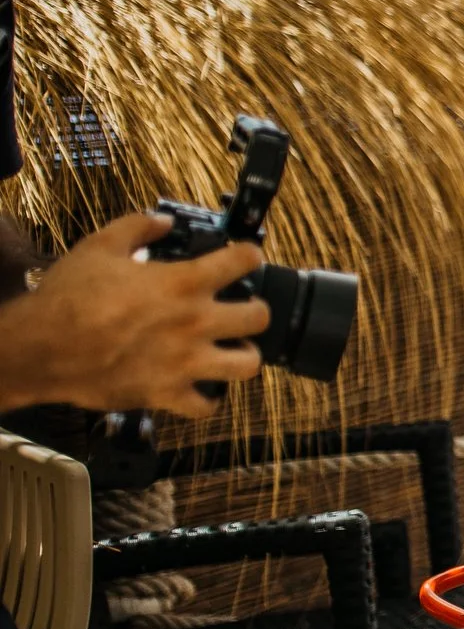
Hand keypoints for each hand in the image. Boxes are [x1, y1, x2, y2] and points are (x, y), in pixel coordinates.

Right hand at [1, 211, 271, 416]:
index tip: (245, 258)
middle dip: (254, 310)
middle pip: (258, 317)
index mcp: (183, 283)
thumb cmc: (67, 298)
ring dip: (243, 356)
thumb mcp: (100, 246)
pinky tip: (199, 386)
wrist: (39, 348)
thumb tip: (162, 221)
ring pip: (248, 365)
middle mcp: (193, 322)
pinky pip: (206, 407)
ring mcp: (184, 362)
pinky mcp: (167, 394)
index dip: (249, 255)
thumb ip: (138, 227)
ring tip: (230, 349)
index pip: (244, 261)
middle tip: (240, 309)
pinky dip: (207, 399)